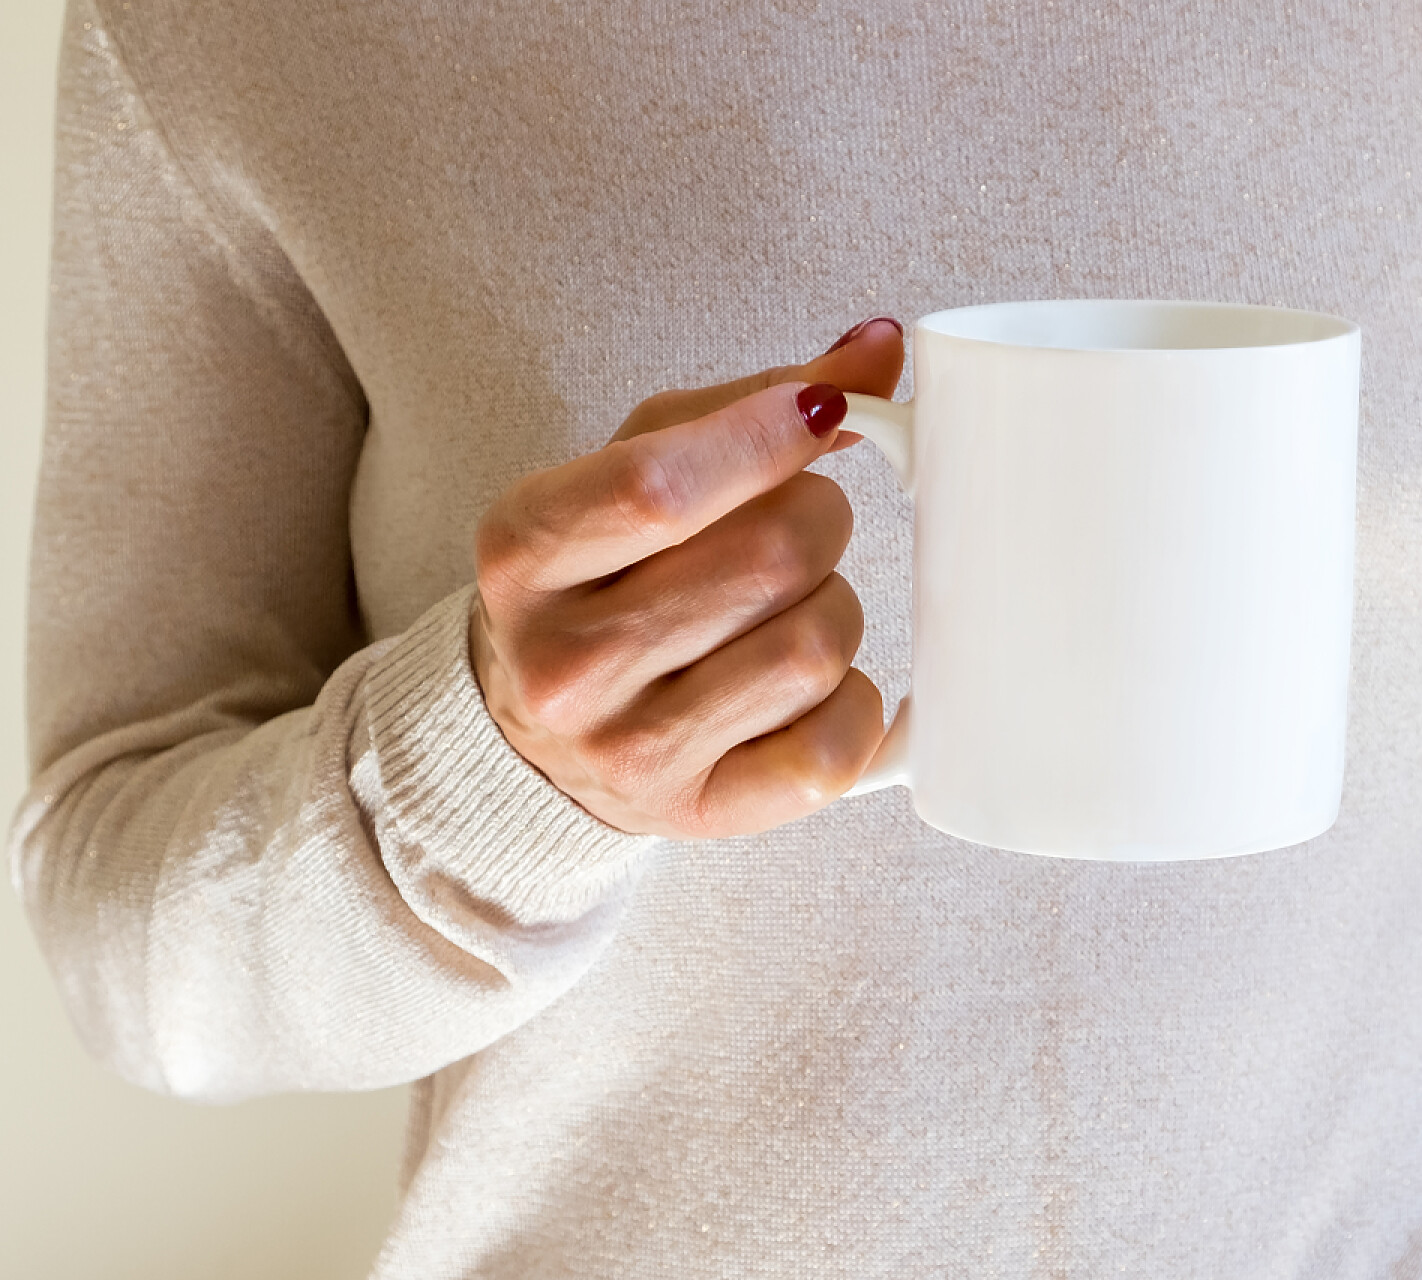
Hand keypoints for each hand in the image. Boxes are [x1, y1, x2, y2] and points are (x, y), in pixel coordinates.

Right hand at [468, 316, 905, 838]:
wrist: (538, 734)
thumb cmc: (607, 573)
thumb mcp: (637, 467)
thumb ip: (750, 402)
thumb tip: (880, 348)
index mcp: (526, 551)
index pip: (661, 485)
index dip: (769, 435)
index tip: (826, 409)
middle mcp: (565, 663)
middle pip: (771, 558)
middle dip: (818, 521)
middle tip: (794, 530)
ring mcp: (630, 752)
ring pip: (817, 646)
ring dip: (836, 610)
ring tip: (787, 611)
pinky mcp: (703, 815)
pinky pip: (837, 746)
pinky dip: (852, 704)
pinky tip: (806, 689)